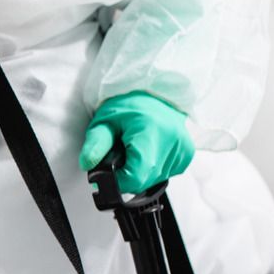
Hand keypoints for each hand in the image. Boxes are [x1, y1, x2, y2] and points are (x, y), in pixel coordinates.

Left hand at [79, 92, 194, 193]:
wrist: (154, 91)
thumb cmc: (130, 103)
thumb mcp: (105, 120)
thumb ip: (95, 144)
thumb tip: (87, 164)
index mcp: (151, 132)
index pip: (135, 178)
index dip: (118, 180)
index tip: (111, 171)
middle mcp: (172, 142)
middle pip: (144, 182)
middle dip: (128, 174)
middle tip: (122, 153)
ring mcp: (182, 150)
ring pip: (154, 180)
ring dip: (141, 171)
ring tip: (136, 148)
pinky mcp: (187, 155)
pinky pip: (165, 174)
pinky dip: (153, 167)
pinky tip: (149, 150)